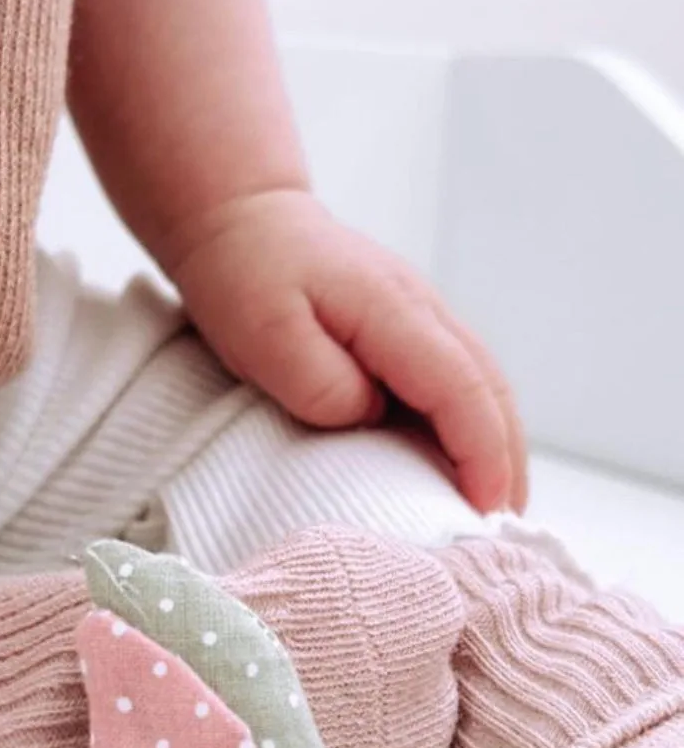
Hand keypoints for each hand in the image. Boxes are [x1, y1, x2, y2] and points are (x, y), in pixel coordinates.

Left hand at [166, 188, 527, 513]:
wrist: (239, 217)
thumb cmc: (243, 275)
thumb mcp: (264, 334)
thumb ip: (320, 384)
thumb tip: (370, 417)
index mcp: (392, 310)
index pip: (460, 389)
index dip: (480, 452)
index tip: (486, 510)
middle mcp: (422, 309)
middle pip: (490, 390)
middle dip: (507, 461)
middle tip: (505, 530)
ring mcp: (421, 313)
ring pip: (484, 384)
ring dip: (498, 444)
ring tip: (497, 507)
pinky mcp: (407, 326)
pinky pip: (458, 379)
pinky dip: (474, 424)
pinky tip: (463, 462)